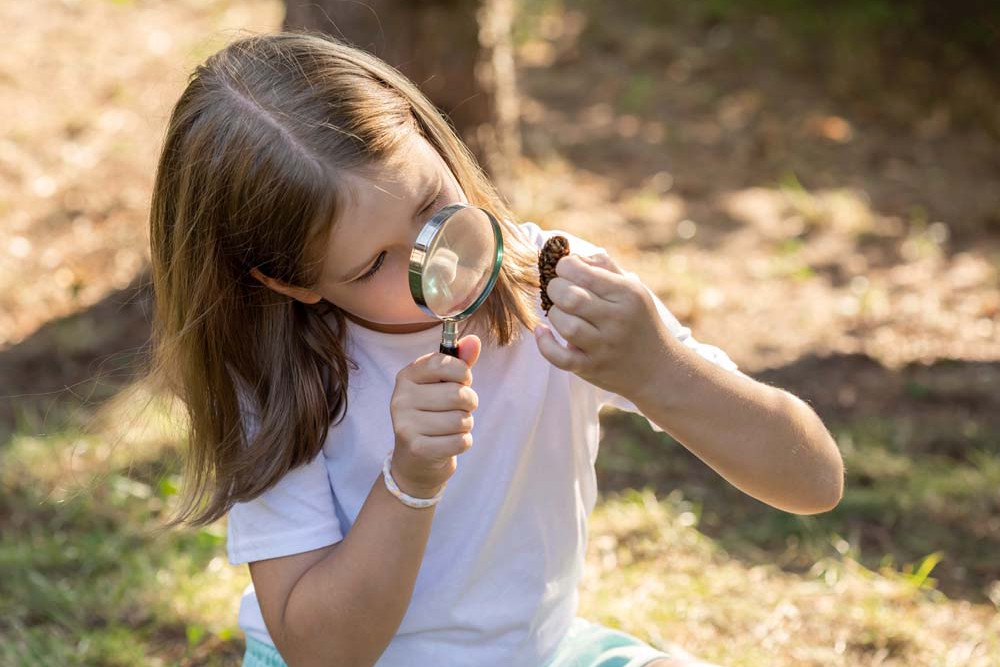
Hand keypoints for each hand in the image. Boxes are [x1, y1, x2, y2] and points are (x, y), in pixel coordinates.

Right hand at [389, 335, 480, 497]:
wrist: (415, 461)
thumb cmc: (433, 415)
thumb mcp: (443, 386)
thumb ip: (459, 363)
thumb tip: (474, 340)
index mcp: (406, 376)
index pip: (444, 363)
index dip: (463, 373)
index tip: (461, 381)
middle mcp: (401, 398)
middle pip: (457, 394)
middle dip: (468, 403)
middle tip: (459, 409)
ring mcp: (405, 425)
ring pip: (461, 419)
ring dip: (465, 425)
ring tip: (451, 427)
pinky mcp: (417, 449)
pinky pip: (460, 441)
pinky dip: (463, 442)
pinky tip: (449, 443)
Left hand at [534, 253, 672, 399]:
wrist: (659, 369)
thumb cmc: (639, 321)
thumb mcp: (633, 289)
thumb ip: (604, 267)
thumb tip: (573, 256)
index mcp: (627, 294)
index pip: (584, 273)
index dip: (565, 267)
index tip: (564, 270)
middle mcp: (617, 320)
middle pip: (571, 298)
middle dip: (555, 289)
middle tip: (558, 291)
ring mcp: (604, 347)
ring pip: (566, 325)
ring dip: (554, 314)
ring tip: (560, 312)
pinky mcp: (591, 368)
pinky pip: (560, 358)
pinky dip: (545, 344)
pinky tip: (542, 331)